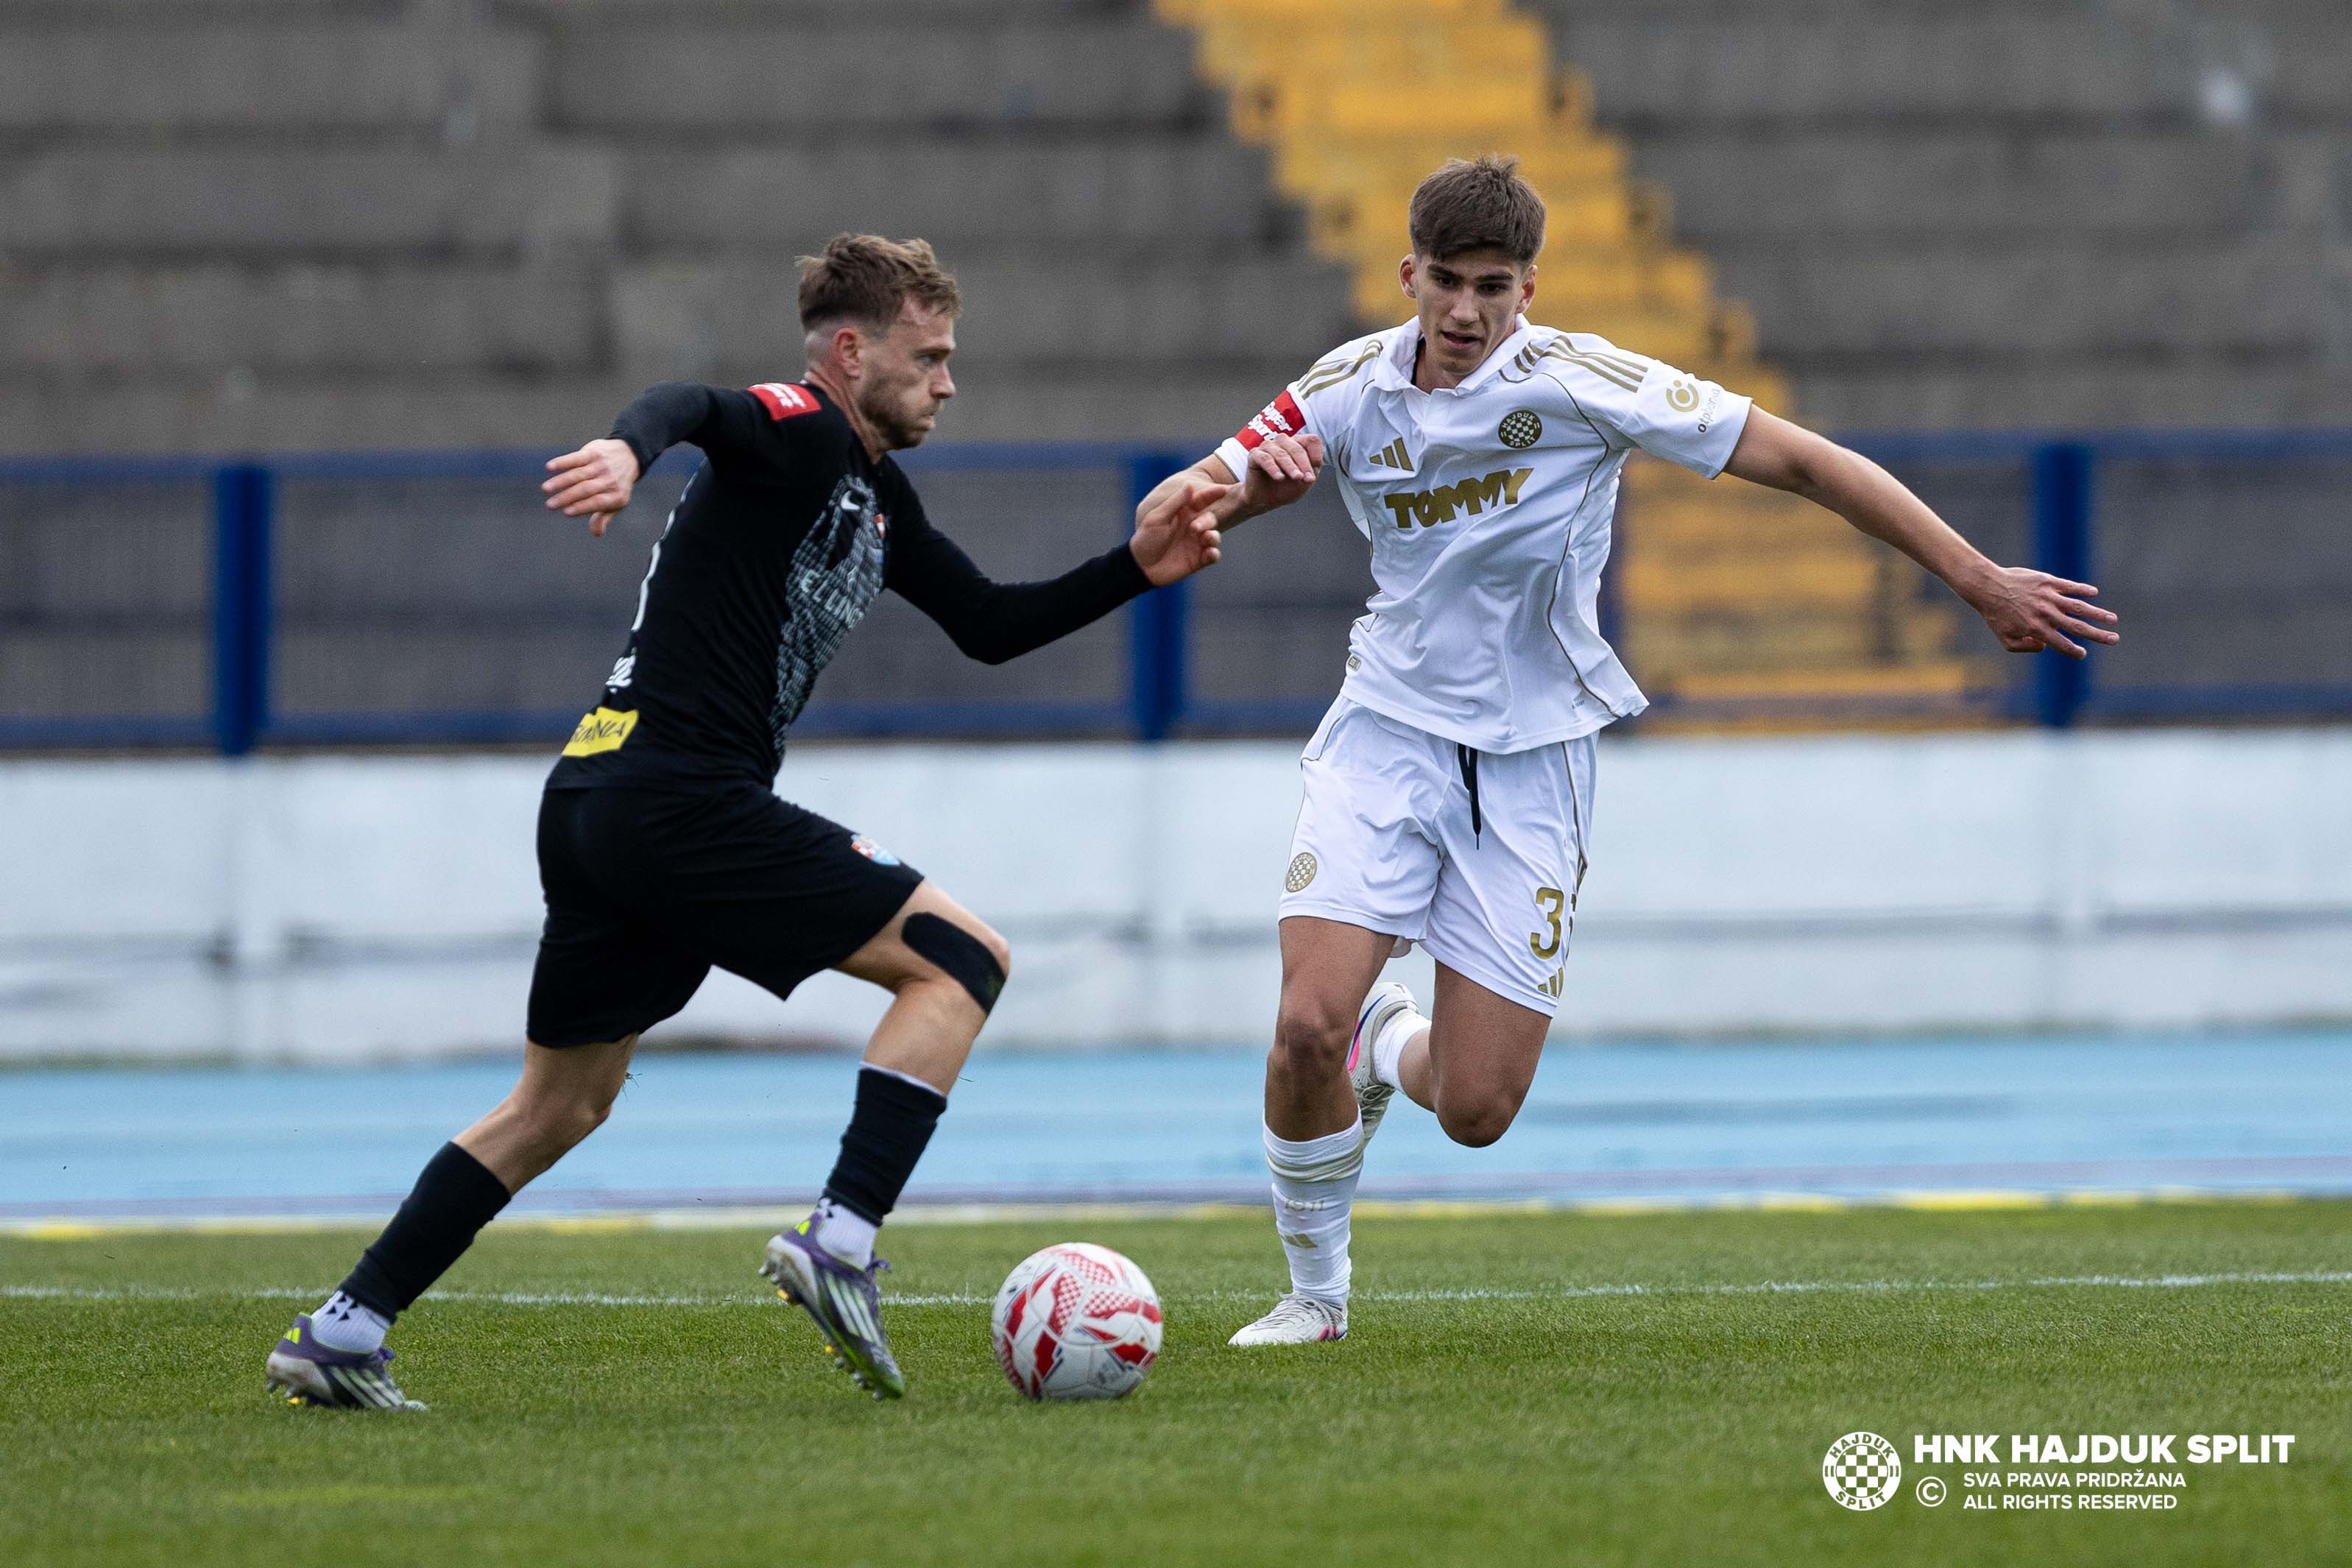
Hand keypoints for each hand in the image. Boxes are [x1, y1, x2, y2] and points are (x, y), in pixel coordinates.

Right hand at [542, 438, 639, 535]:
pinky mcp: (593, 453)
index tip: (566, 512)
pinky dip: (563, 462)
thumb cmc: (617, 485)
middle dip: (566, 497)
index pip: (597, 502)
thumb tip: (596, 533)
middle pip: (585, 489)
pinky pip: (576, 458)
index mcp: (616, 496)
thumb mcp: (617, 502)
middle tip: (550, 505)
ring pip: (578, 474)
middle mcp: (609, 480)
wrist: (629, 456)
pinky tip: (549, 467)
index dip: (582, 507)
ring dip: (560, 481)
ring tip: (545, 489)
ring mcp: (601, 466)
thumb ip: (604, 517)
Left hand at [1129, 472, 1231, 586]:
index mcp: (1183, 514)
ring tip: (1206, 538)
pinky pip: (1212, 555)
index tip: (1223, 489)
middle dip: (1208, 521)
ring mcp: (1196, 544)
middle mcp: (1192, 527)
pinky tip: (1210, 553)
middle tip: (1195, 528)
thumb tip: (1190, 484)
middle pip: (1210, 519)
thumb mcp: (1158, 518)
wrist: (1141, 567)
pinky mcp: (1198, 560)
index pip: (1201, 500)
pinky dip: (1214, 554)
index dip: (1213, 494)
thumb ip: (1176, 502)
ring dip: (1213, 536)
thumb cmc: (1146, 539)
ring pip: (1214, 537)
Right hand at [1239, 431, 1322, 515]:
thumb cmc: (1286, 488)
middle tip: (1308, 479)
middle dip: (1304, 464)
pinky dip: (1274, 468)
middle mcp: (1283, 441)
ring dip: (1290, 466)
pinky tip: (1279, 478)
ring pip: (1281, 453)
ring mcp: (1268, 446)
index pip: (1311, 440)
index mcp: (1298, 444)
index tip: (1314, 473)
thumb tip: (1314, 465)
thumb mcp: (1304, 481)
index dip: (1316, 455)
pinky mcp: (1254, 455)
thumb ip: (1311, 471)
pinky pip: (1265, 458)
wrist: (1265, 500)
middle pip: (1297, 447)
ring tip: (1296, 478)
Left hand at [1969, 568, 2119, 657]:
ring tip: (2112, 619)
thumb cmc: (1995, 615)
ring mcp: (2048, 597)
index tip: (2083, 654)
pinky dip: (2082, 590)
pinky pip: (2069, 586)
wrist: (1988, 587)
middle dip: (2097, 635)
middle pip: (2077, 627)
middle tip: (2114, 639)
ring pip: (2078, 607)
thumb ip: (2024, 648)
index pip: (2061, 643)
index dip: (2073, 651)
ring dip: (2098, 614)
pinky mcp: (2047, 582)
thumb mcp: (2005, 639)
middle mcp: (2046, 614)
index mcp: (2036, 629)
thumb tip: (2045, 646)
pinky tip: (2094, 592)